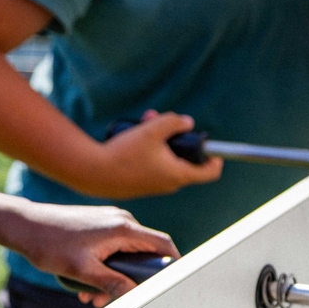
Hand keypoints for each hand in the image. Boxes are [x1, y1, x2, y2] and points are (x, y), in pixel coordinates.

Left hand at [0, 200, 179, 307]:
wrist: (25, 226)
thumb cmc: (50, 244)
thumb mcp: (82, 271)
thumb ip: (112, 283)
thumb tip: (135, 295)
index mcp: (122, 228)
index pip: (162, 244)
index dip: (173, 264)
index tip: (171, 284)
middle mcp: (120, 220)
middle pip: (142, 253)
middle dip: (131, 280)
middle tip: (111, 300)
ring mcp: (108, 221)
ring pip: (124, 254)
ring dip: (113, 278)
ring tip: (91, 296)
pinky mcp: (97, 225)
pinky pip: (111, 248)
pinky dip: (103, 267)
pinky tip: (84, 284)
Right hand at [81, 111, 223, 199]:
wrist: (93, 173)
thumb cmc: (124, 152)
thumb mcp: (152, 129)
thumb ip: (174, 122)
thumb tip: (187, 122)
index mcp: (178, 174)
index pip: (209, 173)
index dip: (216, 158)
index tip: (210, 144)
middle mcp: (168, 184)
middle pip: (185, 160)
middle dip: (178, 138)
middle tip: (166, 121)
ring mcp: (153, 186)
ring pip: (166, 160)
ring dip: (160, 141)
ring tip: (145, 121)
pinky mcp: (139, 185)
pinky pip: (152, 166)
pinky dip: (149, 151)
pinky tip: (133, 137)